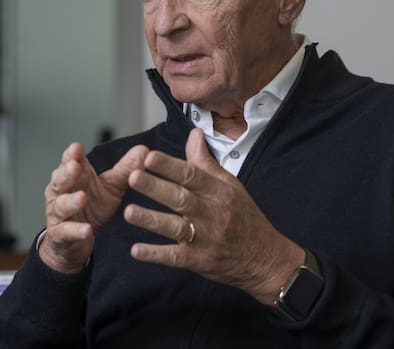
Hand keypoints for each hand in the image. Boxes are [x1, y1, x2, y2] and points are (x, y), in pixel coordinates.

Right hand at [41, 142, 149, 273]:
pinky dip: (76, 230)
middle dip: (67, 173)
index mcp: (74, 177)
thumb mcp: (110, 188)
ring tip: (81, 198)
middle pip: (60, 180)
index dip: (72, 155)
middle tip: (75, 166)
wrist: (76, 241)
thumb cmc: (92, 208)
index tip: (77, 147)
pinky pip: (67, 231)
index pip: (69, 161)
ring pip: (61, 205)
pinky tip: (87, 230)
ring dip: (71, 201)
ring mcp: (58, 213)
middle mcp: (61, 192)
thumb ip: (125, 170)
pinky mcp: (60, 235)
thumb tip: (144, 150)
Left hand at [123, 128, 303, 304]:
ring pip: (175, 227)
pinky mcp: (200, 260)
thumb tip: (193, 133)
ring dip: (151, 220)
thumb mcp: (229, 184)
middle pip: (180, 198)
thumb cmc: (244, 216)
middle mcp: (210, 212)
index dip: (169, 166)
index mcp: (217, 191)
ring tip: (128, 212)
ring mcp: (205, 238)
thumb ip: (205, 161)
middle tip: (132, 177)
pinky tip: (137, 250)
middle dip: (155, 188)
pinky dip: (156, 254)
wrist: (265, 257)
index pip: (190, 175)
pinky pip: (175, 257)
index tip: (148, 156)